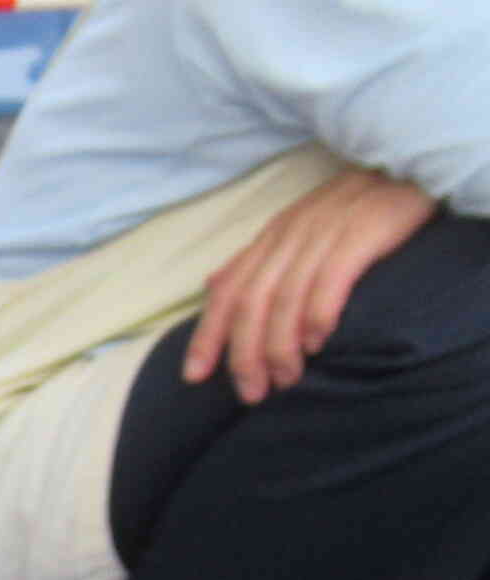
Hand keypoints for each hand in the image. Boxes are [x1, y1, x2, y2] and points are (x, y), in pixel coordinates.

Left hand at [183, 167, 435, 403]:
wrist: (407, 165)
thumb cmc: (351, 206)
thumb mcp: (296, 228)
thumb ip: (258, 259)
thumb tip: (214, 286)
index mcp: (269, 238)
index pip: (225, 291)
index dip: (206, 335)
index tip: (194, 377)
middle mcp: (287, 236)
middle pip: (250, 303)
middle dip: (244, 354)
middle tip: (251, 393)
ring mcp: (322, 234)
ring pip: (285, 298)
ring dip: (280, 346)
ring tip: (285, 380)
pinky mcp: (360, 233)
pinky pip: (330, 280)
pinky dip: (318, 316)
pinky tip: (316, 345)